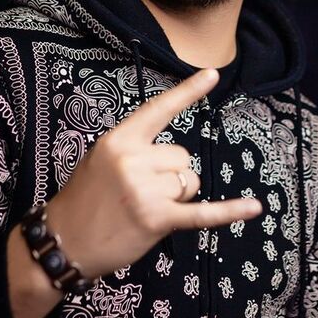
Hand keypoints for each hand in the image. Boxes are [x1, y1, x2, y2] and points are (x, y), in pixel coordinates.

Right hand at [41, 68, 261, 278]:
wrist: (63, 242)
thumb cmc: (84, 200)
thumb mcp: (101, 160)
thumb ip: (134, 149)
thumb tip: (172, 157)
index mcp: (119, 139)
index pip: (159, 109)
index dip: (187, 92)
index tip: (213, 74)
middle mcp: (133, 160)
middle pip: (183, 157)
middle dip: (172, 176)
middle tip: (141, 193)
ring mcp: (145, 190)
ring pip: (190, 182)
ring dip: (177, 198)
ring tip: (144, 209)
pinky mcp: (157, 219)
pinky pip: (202, 213)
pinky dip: (229, 212)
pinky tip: (255, 207)